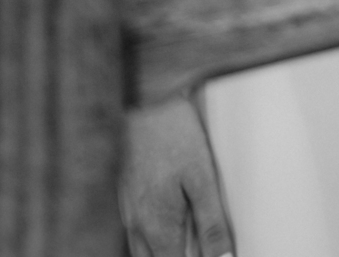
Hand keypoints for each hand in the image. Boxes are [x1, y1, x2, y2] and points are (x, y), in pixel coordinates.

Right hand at [120, 98, 232, 256]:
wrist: (147, 97)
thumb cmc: (175, 133)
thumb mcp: (203, 178)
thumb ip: (212, 224)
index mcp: (156, 225)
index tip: (210, 254)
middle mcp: (136, 221)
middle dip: (176, 255)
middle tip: (200, 246)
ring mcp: (127, 205)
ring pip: (142, 246)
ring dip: (164, 248)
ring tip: (188, 237)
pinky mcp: (126, 189)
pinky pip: (137, 225)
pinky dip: (154, 232)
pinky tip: (171, 216)